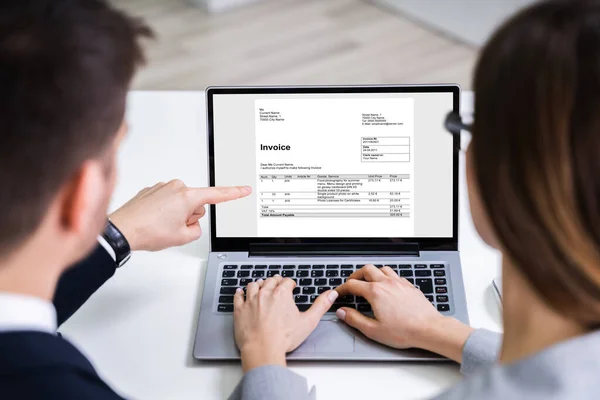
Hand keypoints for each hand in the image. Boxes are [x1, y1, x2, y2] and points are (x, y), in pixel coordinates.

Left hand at [109, 180, 250, 250]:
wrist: (121, 230)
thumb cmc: (148, 231)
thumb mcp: (182, 237)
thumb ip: (196, 229)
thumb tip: (192, 223)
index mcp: (187, 196)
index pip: (217, 195)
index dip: (234, 193)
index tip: (244, 189)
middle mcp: (176, 187)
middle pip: (196, 203)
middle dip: (189, 216)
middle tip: (174, 228)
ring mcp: (162, 187)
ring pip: (181, 203)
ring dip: (176, 214)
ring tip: (160, 225)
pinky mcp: (152, 190)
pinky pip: (167, 201)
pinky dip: (163, 212)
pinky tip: (153, 220)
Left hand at [233, 276, 338, 371]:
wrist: (263, 349)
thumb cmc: (284, 338)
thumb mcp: (308, 321)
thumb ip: (321, 306)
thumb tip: (331, 294)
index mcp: (281, 294)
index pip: (286, 281)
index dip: (290, 283)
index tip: (291, 286)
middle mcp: (265, 294)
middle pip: (270, 281)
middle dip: (275, 281)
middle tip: (277, 282)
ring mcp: (250, 301)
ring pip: (253, 285)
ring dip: (258, 284)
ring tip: (261, 285)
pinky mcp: (239, 310)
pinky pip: (238, 296)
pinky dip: (240, 293)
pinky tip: (241, 292)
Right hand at [335, 265, 473, 361]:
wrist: (429, 329)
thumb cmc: (404, 331)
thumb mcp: (373, 330)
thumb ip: (355, 319)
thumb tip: (342, 312)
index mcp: (375, 292)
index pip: (352, 284)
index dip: (342, 288)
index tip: (339, 293)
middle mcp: (387, 283)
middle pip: (366, 269)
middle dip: (356, 275)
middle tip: (351, 283)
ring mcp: (399, 283)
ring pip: (382, 268)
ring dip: (372, 273)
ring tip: (368, 281)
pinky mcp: (409, 286)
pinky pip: (395, 274)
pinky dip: (387, 277)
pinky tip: (388, 286)